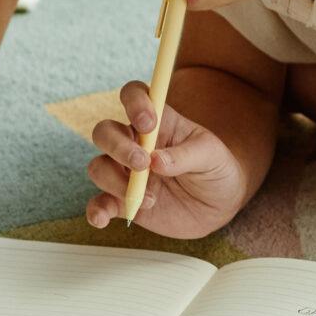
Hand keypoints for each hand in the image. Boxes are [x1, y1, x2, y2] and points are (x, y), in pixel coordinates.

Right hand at [84, 79, 252, 238]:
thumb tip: (157, 161)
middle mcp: (135, 143)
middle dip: (118, 146)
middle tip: (143, 164)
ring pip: (99, 167)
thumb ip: (187, 154)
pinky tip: (102, 220)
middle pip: (105, 132)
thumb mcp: (213, 157)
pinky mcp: (122, 201)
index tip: (148, 124)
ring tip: (151, 200)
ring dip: (115, 182)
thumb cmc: (216, 170)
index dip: (134, 102)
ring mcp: (125, 173)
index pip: (133, 95)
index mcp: (158, 121)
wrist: (219, 206)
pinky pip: (98, 203)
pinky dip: (96, 211)